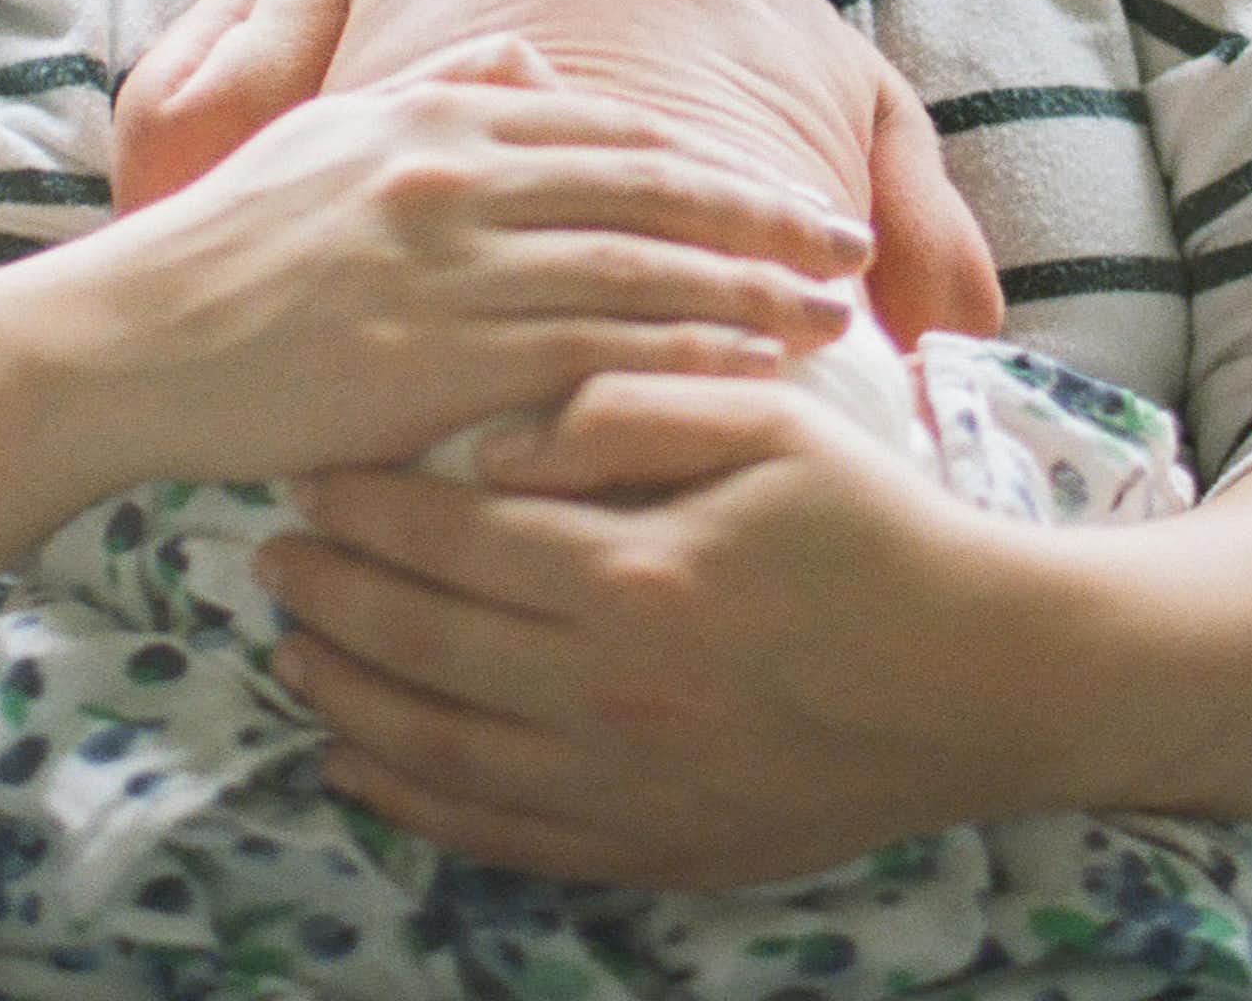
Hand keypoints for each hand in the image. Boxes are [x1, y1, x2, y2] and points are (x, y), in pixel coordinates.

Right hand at [9, 35, 875, 492]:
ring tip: (829, 321)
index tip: (785, 194)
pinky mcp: (441, 358)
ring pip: (641, 272)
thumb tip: (523, 64)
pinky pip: (592, 356)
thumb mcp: (334, 131)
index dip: (712, 163)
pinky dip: (679, 363)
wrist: (133, 340)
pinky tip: (743, 382)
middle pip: (653, 191)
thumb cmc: (233, 242)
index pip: (614, 132)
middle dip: (764, 221)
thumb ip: (441, 88)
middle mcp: (462, 175)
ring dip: (749, 295)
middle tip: (847, 250)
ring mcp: (454, 266)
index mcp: (441, 117)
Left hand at [253, 369, 1037, 886]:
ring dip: (349, 699)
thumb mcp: (772, 424)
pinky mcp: (648, 846)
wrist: (983, 679)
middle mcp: (610, 688)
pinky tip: (361, 769)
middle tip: (268, 558)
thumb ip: (633, 407)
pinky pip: (496, 835)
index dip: (369, 506)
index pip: (456, 535)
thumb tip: (499, 438)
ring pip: (438, 749)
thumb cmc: (874, 529)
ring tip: (292, 652)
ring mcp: (624, 783)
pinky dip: (413, 804)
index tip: (311, 475)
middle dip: (334, 595)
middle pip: (425, 642)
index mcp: (635, 570)